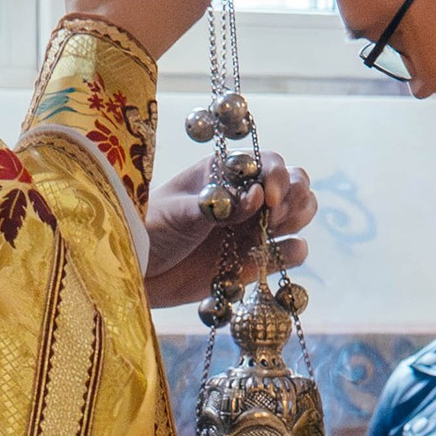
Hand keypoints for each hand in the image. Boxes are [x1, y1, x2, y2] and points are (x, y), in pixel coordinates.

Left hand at [145, 151, 313, 309]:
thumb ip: (216, 206)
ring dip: (298, 219)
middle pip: (293, 183)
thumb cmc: (149, 231)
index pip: (268, 162)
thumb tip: (257, 197)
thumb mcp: (177, 213)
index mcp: (224, 172)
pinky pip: (289, 252)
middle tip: (274, 219)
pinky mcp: (255, 259)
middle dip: (294, 197)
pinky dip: (294, 251)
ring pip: (298, 213)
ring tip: (273, 233)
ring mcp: (252, 227)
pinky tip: (283, 254)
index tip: (268, 200)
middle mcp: (245, 196)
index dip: (277, 176)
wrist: (138, 273)